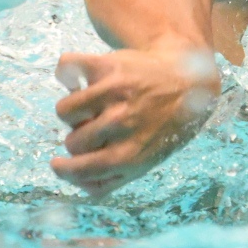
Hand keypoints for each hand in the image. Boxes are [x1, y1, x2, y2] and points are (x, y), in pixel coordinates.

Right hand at [50, 46, 221, 195]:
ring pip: (64, 110)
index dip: (64, 169)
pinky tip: (78, 80)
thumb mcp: (147, 161)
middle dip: (79, 138)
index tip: (58, 164)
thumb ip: (111, 179)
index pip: (81, 170)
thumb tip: (75, 181)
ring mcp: (114, 92)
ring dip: (73, 112)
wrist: (189, 80)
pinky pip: (66, 68)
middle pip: (72, 141)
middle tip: (96, 128)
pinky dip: (66, 74)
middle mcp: (121, 123)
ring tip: (90, 107)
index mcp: (129, 155)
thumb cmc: (164, 126)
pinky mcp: (109, 65)